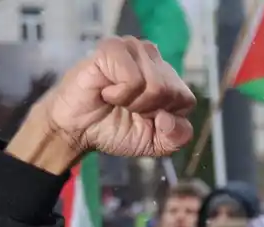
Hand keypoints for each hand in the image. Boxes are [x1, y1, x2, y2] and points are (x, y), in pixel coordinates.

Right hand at [40, 37, 194, 159]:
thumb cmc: (114, 129)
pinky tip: (106, 90)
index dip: (166, 119)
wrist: (77, 129)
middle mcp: (153, 58)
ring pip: (155, 85)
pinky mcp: (113, 47)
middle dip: (148, 111)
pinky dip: (119, 94)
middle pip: (172, 92)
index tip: (143, 118)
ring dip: (133, 103)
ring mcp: (133, 48)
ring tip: (115, 98)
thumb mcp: (154, 143)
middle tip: (126, 108)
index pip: (186, 100)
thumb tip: (170, 118)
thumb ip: (177, 138)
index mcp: (167, 77)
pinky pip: (133, 78)